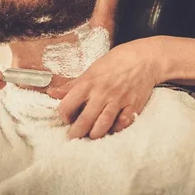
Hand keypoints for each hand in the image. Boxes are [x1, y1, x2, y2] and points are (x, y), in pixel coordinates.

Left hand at [47, 38, 163, 139]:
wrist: (144, 58)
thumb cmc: (115, 62)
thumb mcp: (91, 70)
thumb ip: (71, 85)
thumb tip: (51, 93)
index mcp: (88, 83)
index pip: (67, 106)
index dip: (64, 116)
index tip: (67, 117)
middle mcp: (102, 93)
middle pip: (84, 121)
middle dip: (76, 133)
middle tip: (75, 136)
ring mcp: (118, 100)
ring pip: (102, 125)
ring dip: (94, 134)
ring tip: (91, 135)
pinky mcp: (133, 106)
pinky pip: (122, 124)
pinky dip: (116, 129)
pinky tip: (111, 129)